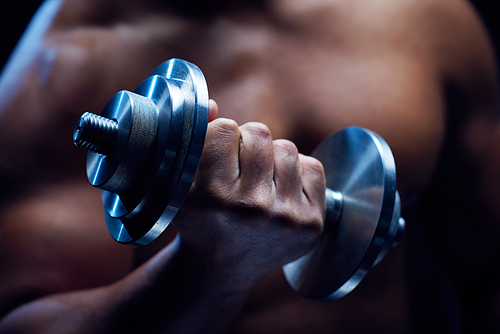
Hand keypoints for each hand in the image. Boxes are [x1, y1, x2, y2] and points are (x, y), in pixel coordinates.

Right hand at [173, 103, 325, 286]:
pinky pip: (312, 166)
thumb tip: (213, 105)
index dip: (220, 137)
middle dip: (247, 144)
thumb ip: (193, 140)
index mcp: (213, 195)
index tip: (217, 155)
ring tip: (258, 180)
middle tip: (239, 167)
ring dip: (271, 158)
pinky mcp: (311, 223)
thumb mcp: (181, 184)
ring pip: (287, 147)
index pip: (226, 128)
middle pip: (259, 133)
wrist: (223, 266)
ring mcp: (285, 217)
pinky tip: (279, 190)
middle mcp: (251, 207)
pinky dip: (296, 172)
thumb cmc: (200, 218)